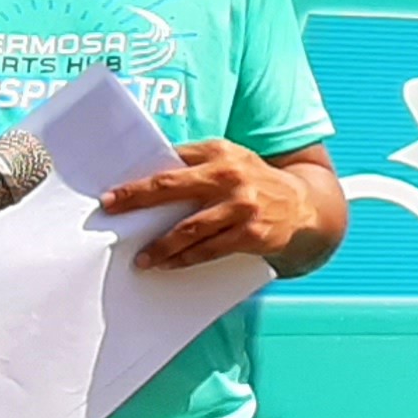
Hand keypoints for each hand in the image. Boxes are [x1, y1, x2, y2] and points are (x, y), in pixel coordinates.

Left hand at [104, 139, 315, 269]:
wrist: (305, 207)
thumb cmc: (256, 183)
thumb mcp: (232, 161)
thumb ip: (196, 165)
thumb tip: (150, 183)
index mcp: (220, 153)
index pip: (170, 164)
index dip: (139, 182)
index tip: (112, 196)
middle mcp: (230, 176)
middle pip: (172, 188)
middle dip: (138, 200)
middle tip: (113, 213)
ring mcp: (242, 206)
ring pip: (190, 228)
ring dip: (161, 245)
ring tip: (142, 258)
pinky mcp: (252, 234)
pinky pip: (210, 249)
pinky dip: (187, 259)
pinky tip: (170, 264)